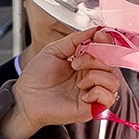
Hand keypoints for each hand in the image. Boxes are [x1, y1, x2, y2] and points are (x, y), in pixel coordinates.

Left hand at [4, 32, 120, 138]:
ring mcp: (92, 93)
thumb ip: (74, 40)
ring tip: (78, 79)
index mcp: (85, 64)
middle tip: (76, 62)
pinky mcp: (91, 108)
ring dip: (96, 75)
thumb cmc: (36, 78)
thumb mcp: (54, 50)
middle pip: (112, 65)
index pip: (107, 52)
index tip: (99, 36)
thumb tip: (93, 30)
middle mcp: (91, 78)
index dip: (107, 43)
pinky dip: (98, 92)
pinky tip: (82, 93)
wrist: (25, 98)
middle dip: (96, 59)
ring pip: (113, 81)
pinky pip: (109, 98)